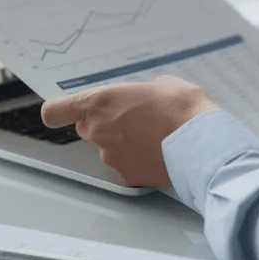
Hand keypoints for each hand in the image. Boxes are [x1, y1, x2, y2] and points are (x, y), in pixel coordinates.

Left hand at [41, 75, 219, 186]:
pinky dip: (139, 162)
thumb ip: (142, 91)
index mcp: (100, 102)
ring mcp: (111, 156)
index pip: (55, 112)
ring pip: (108, 148)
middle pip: (87, 128)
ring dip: (124, 143)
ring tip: (155, 137)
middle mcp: (99, 130)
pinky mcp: (128, 176)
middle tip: (133, 119)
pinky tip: (160, 154)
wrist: (203, 142)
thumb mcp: (162, 84)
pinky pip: (127, 167)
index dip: (58, 112)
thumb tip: (148, 95)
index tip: (62, 113)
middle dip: (104, 123)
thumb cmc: (183, 108)